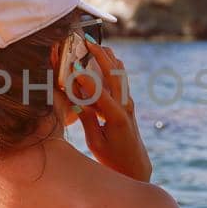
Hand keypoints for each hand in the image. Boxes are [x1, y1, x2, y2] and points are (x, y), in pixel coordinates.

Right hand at [67, 42, 152, 181]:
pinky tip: (108, 57)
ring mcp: (128, 103)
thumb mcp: (95, 142)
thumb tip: (75, 99)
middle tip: (86, 42)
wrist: (135, 165)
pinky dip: (113, 66)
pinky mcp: (127, 103)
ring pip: (119, 73)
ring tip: (96, 43)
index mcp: (116, 117)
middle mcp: (125, 106)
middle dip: (99, 56)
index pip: (99, 93)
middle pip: (113, 74)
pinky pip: (120, 80)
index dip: (84, 78)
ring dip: (108, 57)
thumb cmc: (113, 158)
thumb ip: (87, 119)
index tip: (72, 65)